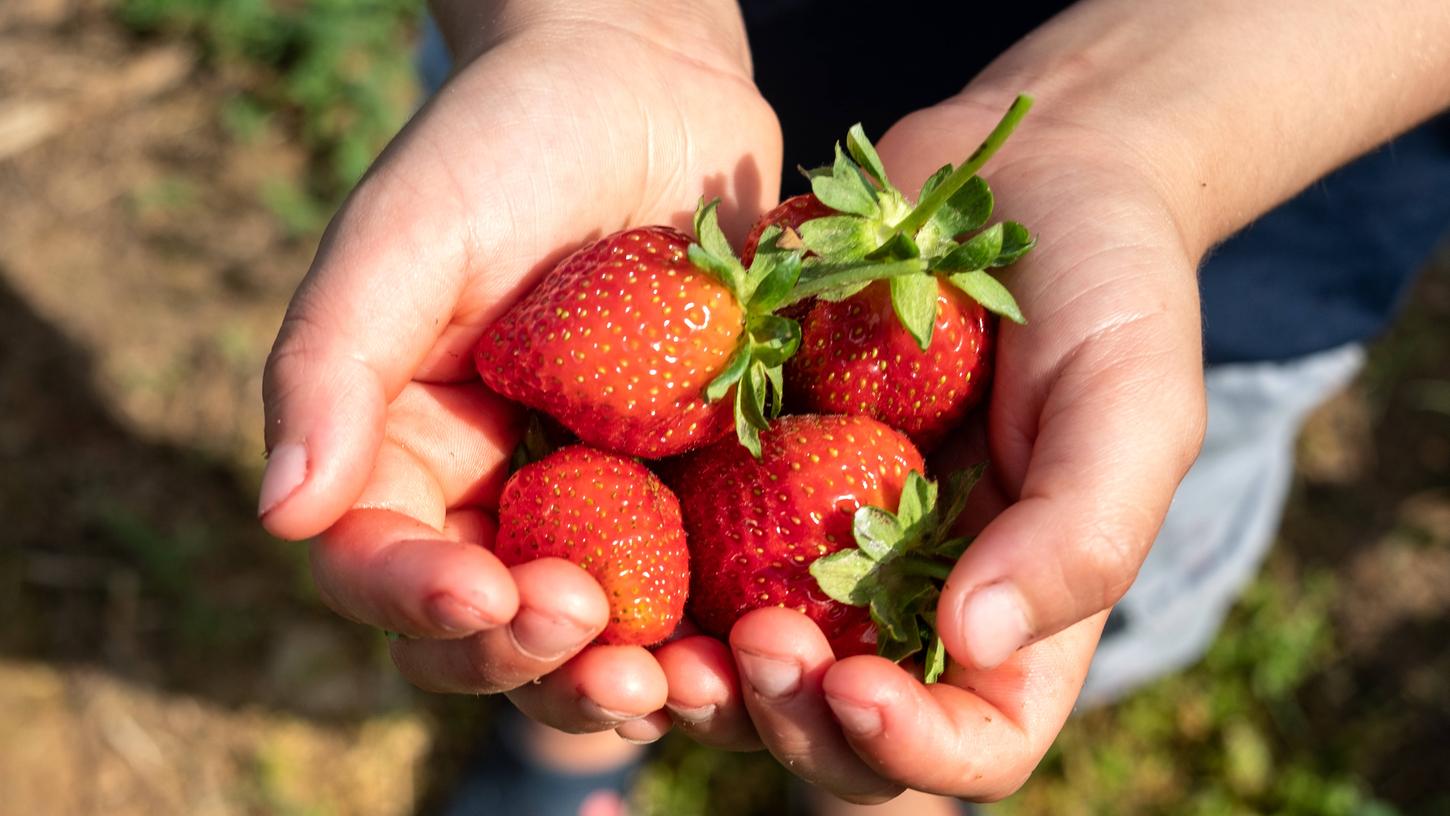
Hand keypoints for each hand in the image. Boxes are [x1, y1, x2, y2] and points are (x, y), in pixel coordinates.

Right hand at [259, 4, 781, 733]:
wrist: (646, 84)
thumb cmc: (506, 140)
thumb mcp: (407, 234)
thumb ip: (332, 363)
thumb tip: (284, 512)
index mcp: (405, 453)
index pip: (384, 568)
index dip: (423, 605)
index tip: (484, 591)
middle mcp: (499, 499)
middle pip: (493, 636)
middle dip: (539, 664)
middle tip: (607, 655)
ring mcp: (605, 504)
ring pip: (604, 639)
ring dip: (638, 679)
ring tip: (689, 679)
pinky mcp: (697, 491)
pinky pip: (709, 585)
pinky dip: (731, 628)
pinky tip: (773, 634)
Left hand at [654, 95, 1206, 800]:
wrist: (1013, 180)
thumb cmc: (1107, 288)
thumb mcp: (1133, 401)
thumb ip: (1078, 532)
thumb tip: (973, 644)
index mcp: (1015, 615)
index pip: (974, 745)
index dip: (912, 752)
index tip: (856, 687)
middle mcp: (908, 603)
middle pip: (838, 730)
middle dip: (785, 720)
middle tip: (749, 650)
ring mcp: (820, 546)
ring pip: (745, 666)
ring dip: (698, 679)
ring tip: (655, 645)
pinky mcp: (749, 480)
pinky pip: (688, 557)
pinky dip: (647, 582)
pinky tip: (604, 558)